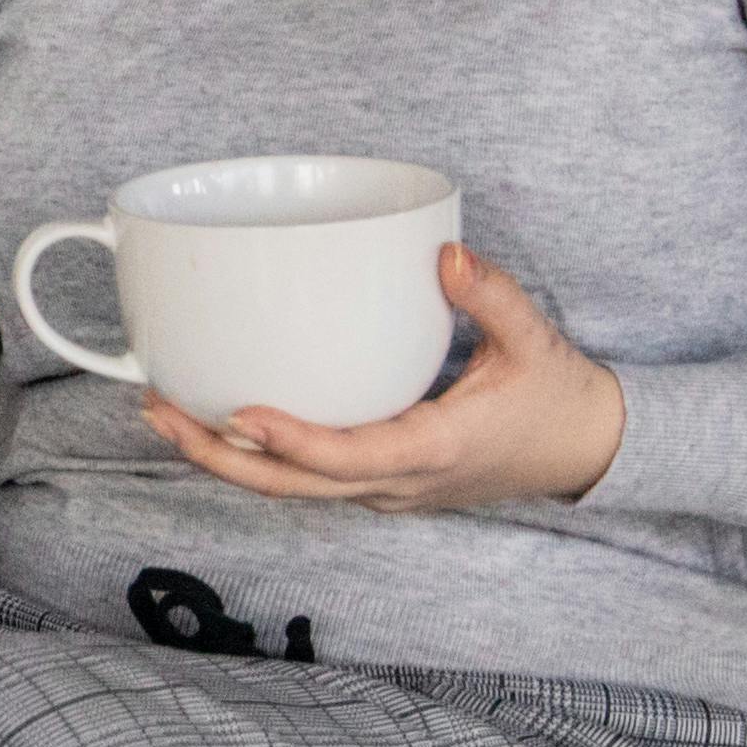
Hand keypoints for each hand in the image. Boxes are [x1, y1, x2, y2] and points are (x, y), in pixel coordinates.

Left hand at [147, 243, 630, 513]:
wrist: (589, 451)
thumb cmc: (560, 397)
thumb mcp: (536, 340)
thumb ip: (492, 296)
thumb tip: (445, 254)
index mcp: (435, 450)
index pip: (349, 459)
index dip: (291, 443)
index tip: (239, 413)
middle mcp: (401, 483)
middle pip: (294, 487)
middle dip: (220, 455)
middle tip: (156, 410)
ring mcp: (388, 492)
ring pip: (294, 490)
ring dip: (228, 458)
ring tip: (164, 412)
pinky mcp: (381, 485)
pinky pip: (310, 480)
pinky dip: (260, 457)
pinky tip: (219, 420)